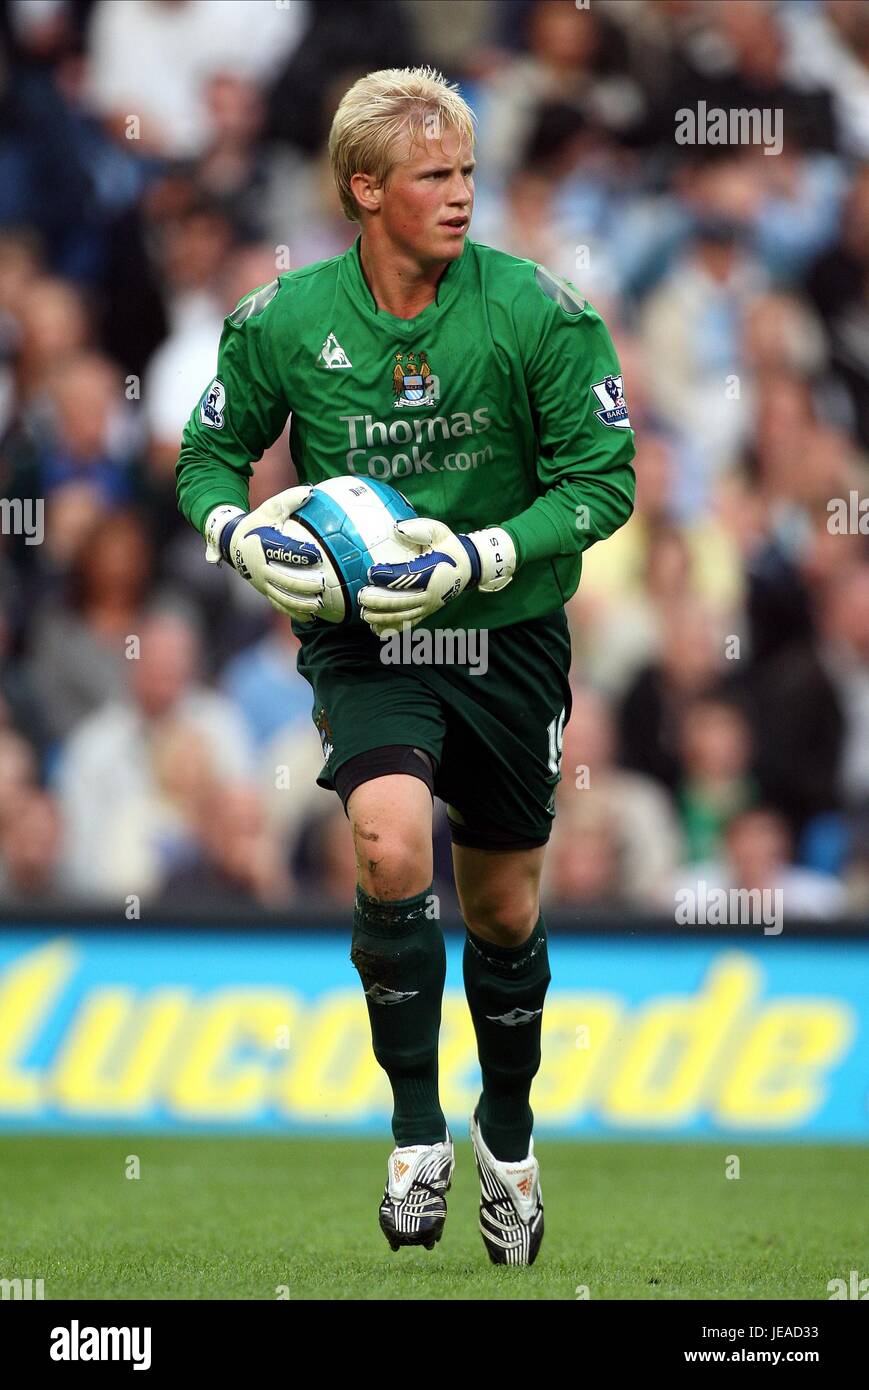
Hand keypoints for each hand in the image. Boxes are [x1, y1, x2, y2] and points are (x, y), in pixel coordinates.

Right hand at [204, 486, 324, 622]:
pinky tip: (311, 616)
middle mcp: (260, 568)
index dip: (299, 554)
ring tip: (319, 604)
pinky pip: (279, 605)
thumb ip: (289, 500)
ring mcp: (261, 583)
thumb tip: (311, 491)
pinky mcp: (264, 592)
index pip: (283, 551)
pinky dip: (294, 612)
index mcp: (262, 546)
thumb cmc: (257, 523)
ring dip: (300, 603)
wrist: (232, 542)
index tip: (317, 556)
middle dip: (303, 584)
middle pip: (283, 579)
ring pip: (282, 597)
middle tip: (322, 584)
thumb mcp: (269, 508)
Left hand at [358, 518, 515, 634]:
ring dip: (383, 617)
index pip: (408, 577)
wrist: (469, 567)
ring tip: (365, 614)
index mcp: (433, 572)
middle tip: (362, 596)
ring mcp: (429, 605)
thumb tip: (396, 527)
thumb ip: (419, 528)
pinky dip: (392, 628)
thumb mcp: (438, 531)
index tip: (371, 573)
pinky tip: (376, 629)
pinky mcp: (427, 612)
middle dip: (380, 601)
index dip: (388, 576)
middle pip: (403, 601)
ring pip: (404, 616)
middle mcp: (431, 593)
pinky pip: (409, 623)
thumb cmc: (449, 547)